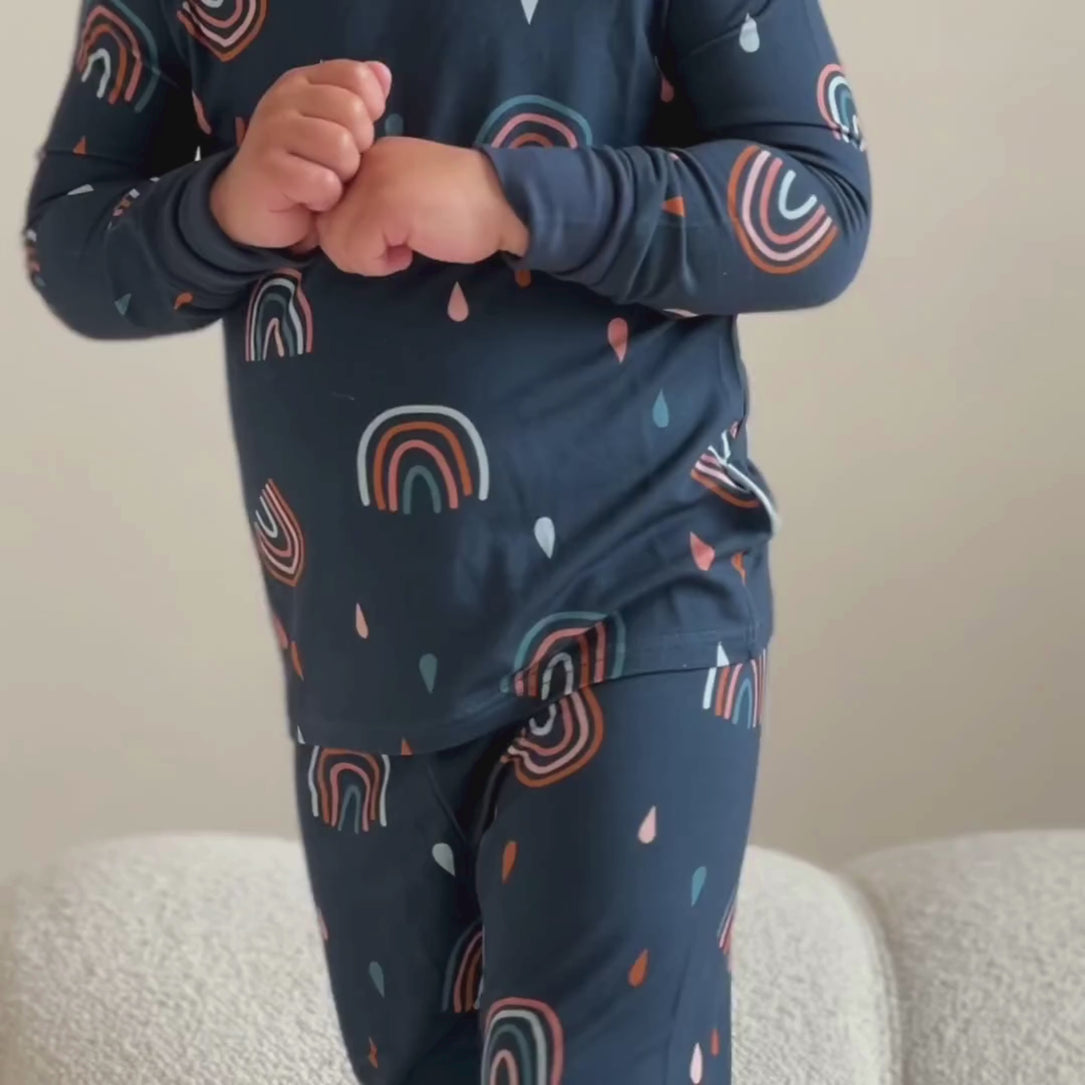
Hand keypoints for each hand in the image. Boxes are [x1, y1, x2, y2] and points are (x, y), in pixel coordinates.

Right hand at [210, 59, 391, 250]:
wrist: (255, 210)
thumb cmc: (302, 169)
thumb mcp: (333, 128)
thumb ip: (357, 100)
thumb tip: (382, 73)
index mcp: (302, 82)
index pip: (356, 76)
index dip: (370, 109)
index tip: (356, 134)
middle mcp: (283, 98)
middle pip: (353, 111)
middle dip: (359, 148)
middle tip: (338, 165)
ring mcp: (272, 130)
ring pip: (341, 146)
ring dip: (343, 175)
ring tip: (325, 181)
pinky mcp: (268, 168)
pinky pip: (324, 182)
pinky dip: (326, 198)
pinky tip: (312, 199)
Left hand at [315, 137, 528, 275]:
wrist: (506, 203)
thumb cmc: (462, 210)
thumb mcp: (405, 200)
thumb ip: (369, 207)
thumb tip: (334, 240)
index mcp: (367, 158)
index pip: (325, 206)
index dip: (348, 235)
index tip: (384, 238)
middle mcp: (363, 161)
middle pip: (323, 225)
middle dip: (355, 252)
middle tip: (394, 248)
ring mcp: (373, 181)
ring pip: (334, 241)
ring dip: (368, 260)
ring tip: (403, 249)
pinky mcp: (385, 205)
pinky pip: (357, 251)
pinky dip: (381, 263)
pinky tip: (410, 252)